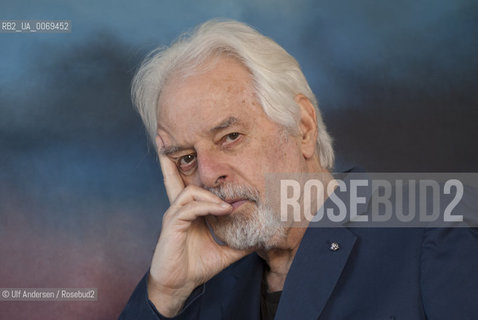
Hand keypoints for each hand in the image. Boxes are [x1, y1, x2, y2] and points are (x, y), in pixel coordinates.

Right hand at [147, 135, 250, 316]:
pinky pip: (189, 207)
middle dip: (171, 160)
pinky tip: (222, 210)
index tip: (195, 153)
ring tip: (228, 206)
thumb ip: (240, 242)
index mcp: (189, 212)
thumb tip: (261, 237)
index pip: (189, 185)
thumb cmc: (198, 266)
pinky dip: (207, 206)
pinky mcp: (172, 225)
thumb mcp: (226, 252)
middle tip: (167, 139)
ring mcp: (174, 216)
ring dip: (210, 195)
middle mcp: (179, 209)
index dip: (188, 170)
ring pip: (189, 192)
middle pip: (174, 179)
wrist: (179, 286)